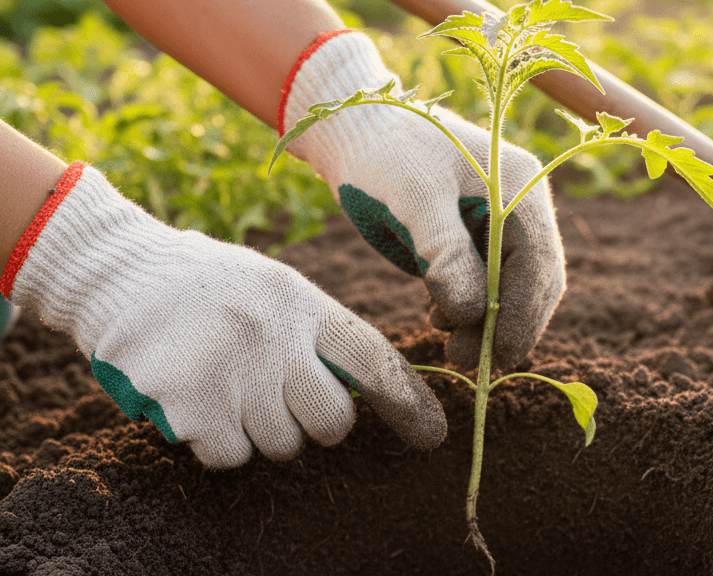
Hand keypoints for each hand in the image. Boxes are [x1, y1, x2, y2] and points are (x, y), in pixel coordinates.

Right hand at [3, 162, 445, 467]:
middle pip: (333, 423)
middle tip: (279, 396)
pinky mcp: (191, 406)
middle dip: (315, 423)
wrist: (117, 270)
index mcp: (303, 305)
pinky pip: (230, 456)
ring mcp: (235, 375)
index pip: (373, 360)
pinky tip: (197, 399)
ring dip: (260, 429)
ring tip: (226, 384)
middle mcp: (278, 341)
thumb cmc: (207, 284)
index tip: (432, 435)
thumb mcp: (274, 287)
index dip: (408, 402)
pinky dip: (217, 441)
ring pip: (281, 445)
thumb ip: (316, 333)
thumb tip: (365, 389)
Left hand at [281, 32, 565, 369]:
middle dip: (506, 325)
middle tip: (466, 362)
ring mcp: (498, 220)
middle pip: (533, 279)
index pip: (538, 263)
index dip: (523, 315)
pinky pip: (486, 282)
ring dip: (486, 321)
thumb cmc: (381, 153)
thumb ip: (444, 253)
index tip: (496, 356)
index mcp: (518, 185)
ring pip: (512, 286)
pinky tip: (439, 319)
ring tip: (447, 344)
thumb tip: (472, 315)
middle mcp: (519, 203)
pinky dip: (469, 308)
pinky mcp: (473, 235)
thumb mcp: (413, 199)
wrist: (352, 127)